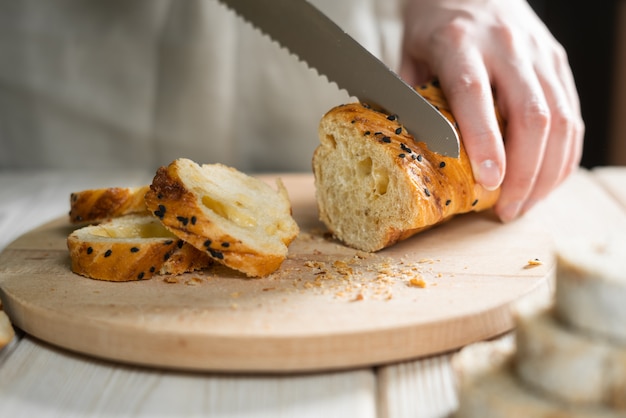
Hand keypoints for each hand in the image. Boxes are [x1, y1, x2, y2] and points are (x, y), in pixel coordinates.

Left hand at [399, 0, 583, 221]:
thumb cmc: (434, 26)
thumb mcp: (408, 56)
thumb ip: (408, 102)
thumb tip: (406, 154)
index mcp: (460, 43)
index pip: (476, 95)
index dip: (485, 141)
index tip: (489, 182)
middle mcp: (507, 46)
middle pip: (532, 115)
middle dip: (524, 173)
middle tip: (507, 210)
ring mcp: (539, 53)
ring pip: (561, 119)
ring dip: (547, 172)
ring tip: (525, 205)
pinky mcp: (557, 61)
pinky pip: (571, 114)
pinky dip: (563, 154)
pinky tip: (546, 180)